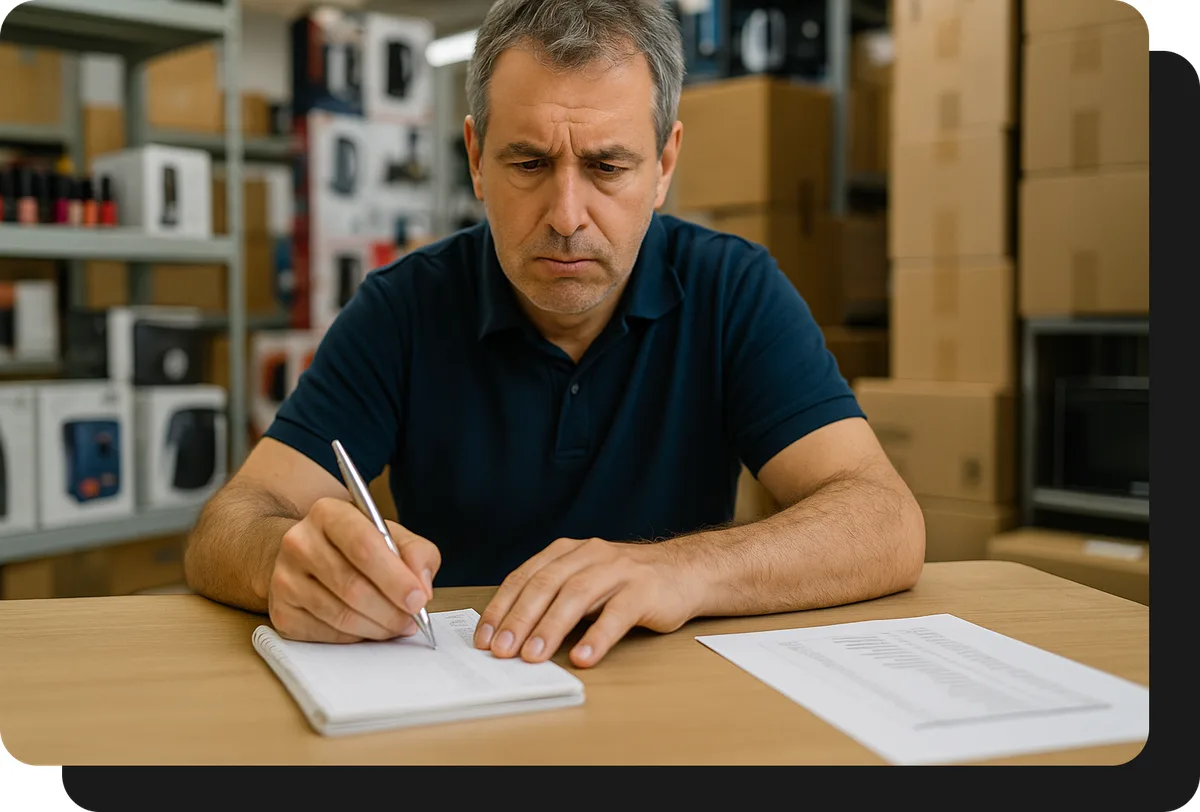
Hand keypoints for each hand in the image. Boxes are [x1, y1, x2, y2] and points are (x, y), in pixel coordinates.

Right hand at [267, 497, 441, 642]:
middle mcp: (299, 542)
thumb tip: (421, 588)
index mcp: (328, 513)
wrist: (309, 556)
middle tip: (412, 620)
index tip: (418, 599)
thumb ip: (417, 554)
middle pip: (351, 586)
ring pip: (340, 615)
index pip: (363, 546)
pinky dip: (355, 637)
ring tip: (396, 625)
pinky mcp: (281, 611)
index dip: (395, 578)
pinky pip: (326, 634)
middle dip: (390, 610)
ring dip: (377, 627)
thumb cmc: (356, 545)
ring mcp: (284, 579)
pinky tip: (369, 627)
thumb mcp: (392, 535)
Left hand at [474, 537, 699, 667]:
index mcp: (568, 552)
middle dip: (520, 619)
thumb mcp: (584, 580)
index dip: (502, 607)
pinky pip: (617, 614)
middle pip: (546, 585)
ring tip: (534, 657)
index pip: (525, 577)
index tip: (484, 637)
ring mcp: (618, 570)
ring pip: (577, 596)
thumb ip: (553, 598)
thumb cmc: (626, 583)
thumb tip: (511, 635)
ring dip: (551, 628)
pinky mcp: (645, 590)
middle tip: (502, 650)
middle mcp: (589, 555)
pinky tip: (583, 658)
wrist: (684, 571)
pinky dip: (597, 637)